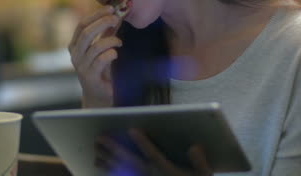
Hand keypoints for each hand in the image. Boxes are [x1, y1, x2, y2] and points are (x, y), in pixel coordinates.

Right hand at [68, 5, 121, 107]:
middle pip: (86, 33)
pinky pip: (101, 60)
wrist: (99, 95)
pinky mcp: (90, 76)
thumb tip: (115, 16)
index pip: (82, 24)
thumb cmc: (101, 69)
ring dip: (110, 40)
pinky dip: (111, 53)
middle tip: (116, 18)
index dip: (96, 15)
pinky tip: (116, 53)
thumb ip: (105, 34)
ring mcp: (81, 66)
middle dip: (102, 22)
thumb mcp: (101, 48)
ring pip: (95, 46)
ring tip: (119, 42)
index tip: (110, 8)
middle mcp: (75, 54)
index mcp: (75, 44)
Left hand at [94, 129, 212, 175]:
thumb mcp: (205, 175)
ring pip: (123, 171)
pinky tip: (100, 164)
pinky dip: (110, 172)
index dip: (143, 143)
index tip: (133, 129)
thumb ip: (200, 162)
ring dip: (108, 162)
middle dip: (115, 150)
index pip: (154, 155)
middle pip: (131, 162)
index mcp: (168, 171)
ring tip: (95, 152)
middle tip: (100, 138)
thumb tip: (195, 147)